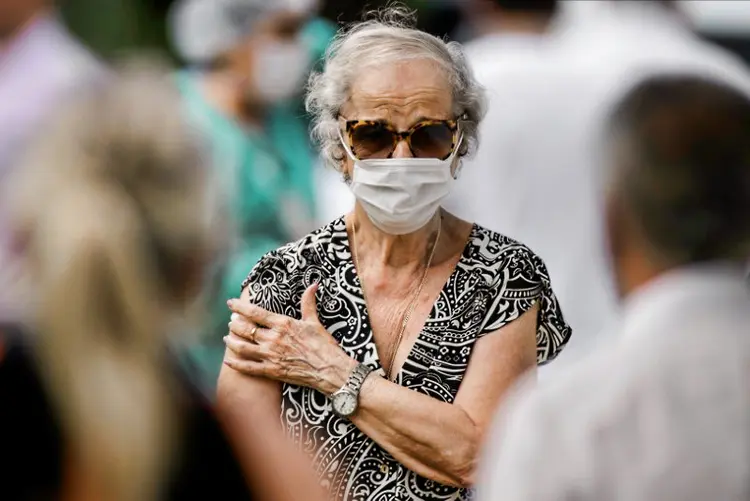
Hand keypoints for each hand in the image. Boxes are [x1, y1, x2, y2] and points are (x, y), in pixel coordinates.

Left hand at [223, 284, 357, 394]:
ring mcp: (270, 355)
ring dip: (232, 342)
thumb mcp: (314, 321)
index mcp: (283, 324)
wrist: (329, 369)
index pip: (255, 313)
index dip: (240, 307)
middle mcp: (273, 338)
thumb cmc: (324, 345)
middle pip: (246, 329)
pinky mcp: (271, 371)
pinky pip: (248, 368)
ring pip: (243, 347)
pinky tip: (228, 361)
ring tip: (226, 338)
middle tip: (230, 322)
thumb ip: (308, 303)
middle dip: (235, 324)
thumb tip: (313, 284)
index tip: (230, 303)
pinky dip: (236, 364)